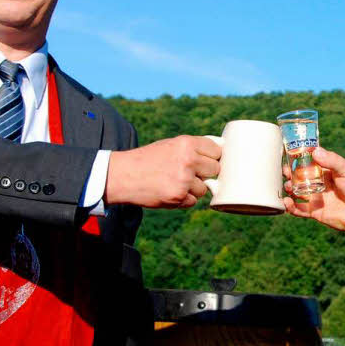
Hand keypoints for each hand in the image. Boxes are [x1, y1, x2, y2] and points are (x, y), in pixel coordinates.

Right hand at [105, 135, 220, 207]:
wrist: (123, 176)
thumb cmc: (148, 159)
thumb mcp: (171, 145)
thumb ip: (194, 148)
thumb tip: (221, 151)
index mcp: (187, 143)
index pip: (217, 151)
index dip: (211, 157)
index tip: (203, 160)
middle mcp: (188, 160)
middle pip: (215, 170)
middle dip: (204, 173)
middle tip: (187, 172)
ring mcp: (184, 180)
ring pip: (205, 188)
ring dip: (193, 189)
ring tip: (173, 182)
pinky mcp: (178, 197)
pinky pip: (193, 201)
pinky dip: (184, 199)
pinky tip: (169, 191)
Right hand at [282, 147, 344, 235]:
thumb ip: (332, 161)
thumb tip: (315, 151)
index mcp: (327, 170)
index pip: (309, 161)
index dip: (299, 157)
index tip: (289, 153)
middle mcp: (319, 182)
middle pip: (299, 176)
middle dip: (290, 173)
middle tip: (286, 170)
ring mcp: (316, 197)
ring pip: (297, 191)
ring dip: (290, 188)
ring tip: (289, 186)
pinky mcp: (315, 212)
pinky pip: (299, 209)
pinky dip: (290, 206)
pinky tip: (287, 202)